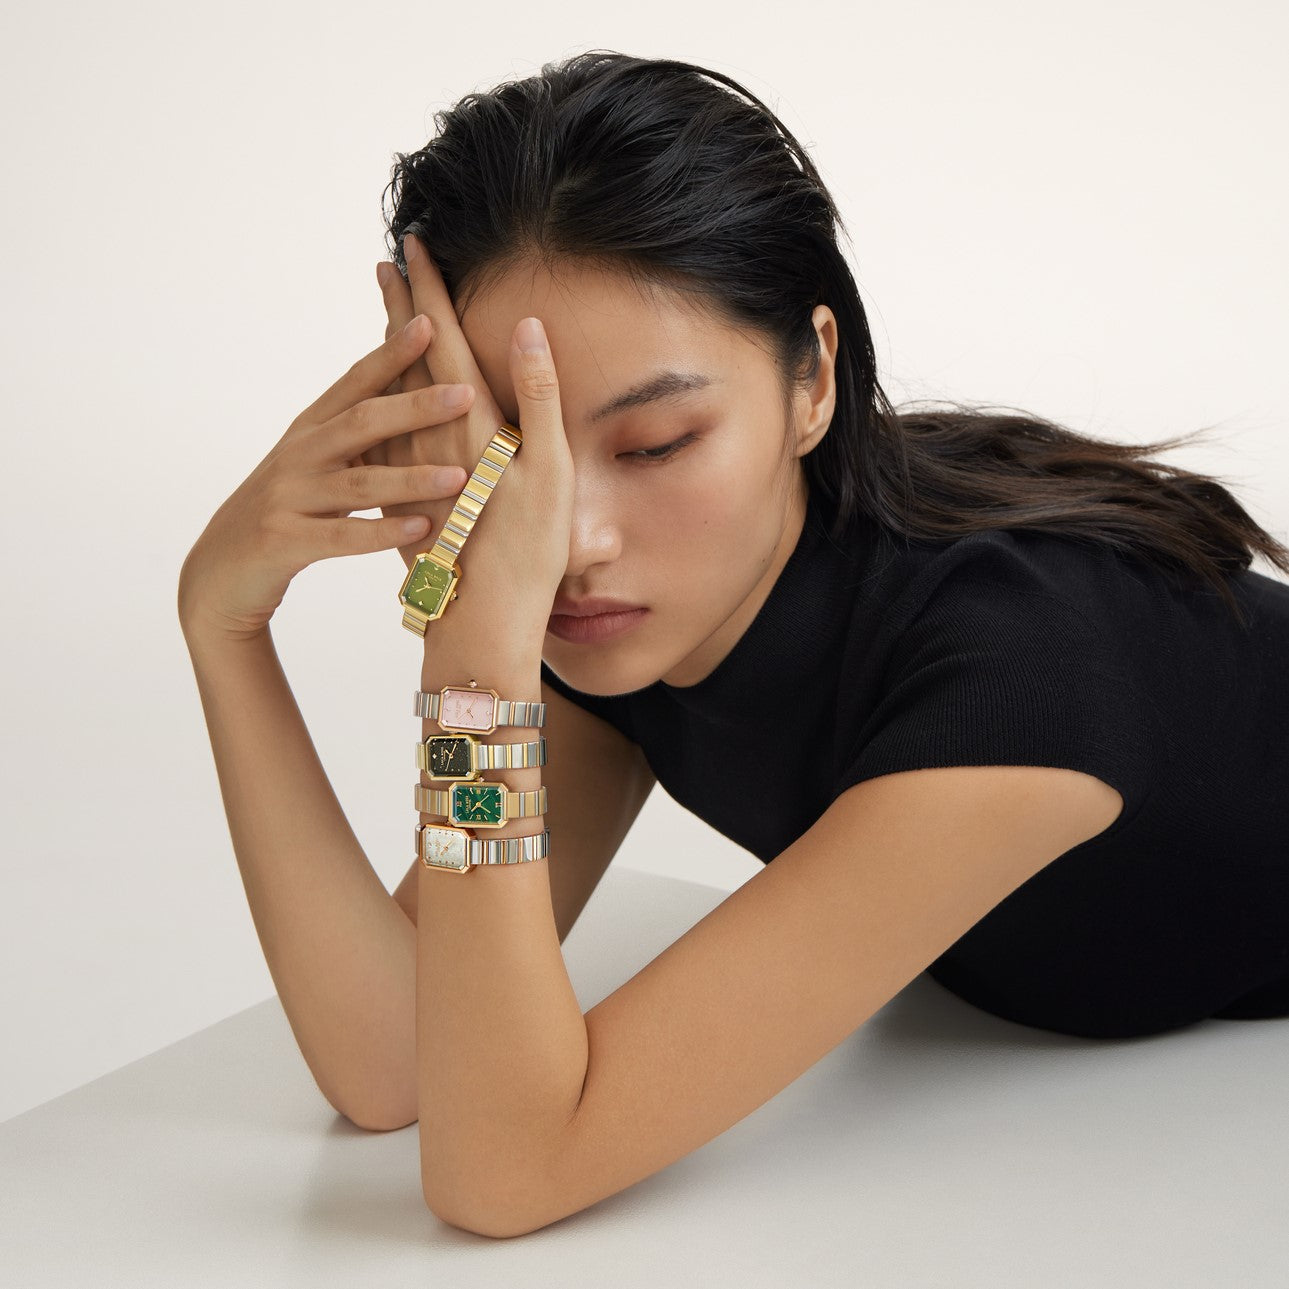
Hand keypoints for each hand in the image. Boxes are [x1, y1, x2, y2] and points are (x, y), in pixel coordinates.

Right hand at [177, 319, 472, 643]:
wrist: (223, 569)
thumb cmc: (288, 511)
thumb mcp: (317, 462)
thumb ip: (356, 432)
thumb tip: (411, 389)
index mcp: (312, 430)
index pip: (356, 382)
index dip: (391, 353)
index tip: (432, 323)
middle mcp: (299, 455)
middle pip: (361, 422)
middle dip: (415, 406)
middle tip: (466, 394)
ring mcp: (288, 497)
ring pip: (358, 483)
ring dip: (412, 478)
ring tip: (460, 475)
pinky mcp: (283, 542)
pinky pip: (340, 537)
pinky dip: (383, 532)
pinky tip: (421, 528)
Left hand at [365, 232, 574, 643]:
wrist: (480, 622)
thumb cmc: (528, 553)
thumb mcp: (552, 472)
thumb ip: (540, 396)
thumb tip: (527, 328)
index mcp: (468, 422)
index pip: (439, 339)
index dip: (426, 289)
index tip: (411, 245)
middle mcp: (430, 439)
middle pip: (406, 359)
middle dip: (398, 308)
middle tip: (386, 265)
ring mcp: (412, 471)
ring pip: (392, 397)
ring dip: (387, 352)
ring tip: (384, 318)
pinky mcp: (405, 499)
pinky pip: (388, 438)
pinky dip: (384, 405)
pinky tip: (381, 401)